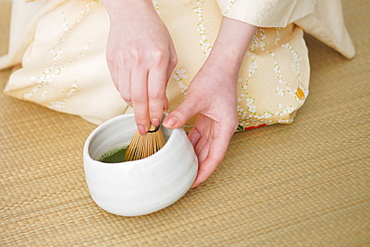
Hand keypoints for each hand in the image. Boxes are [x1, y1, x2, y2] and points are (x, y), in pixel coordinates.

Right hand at [103, 0, 176, 133]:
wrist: (131, 13)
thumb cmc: (154, 32)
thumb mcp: (169, 54)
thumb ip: (165, 80)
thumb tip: (162, 104)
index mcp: (156, 59)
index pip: (155, 94)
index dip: (155, 112)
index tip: (156, 123)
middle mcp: (138, 61)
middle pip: (137, 99)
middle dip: (142, 118)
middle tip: (145, 130)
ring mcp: (122, 61)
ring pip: (125, 94)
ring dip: (133, 107)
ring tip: (140, 110)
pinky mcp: (111, 61)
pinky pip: (118, 85)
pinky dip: (125, 94)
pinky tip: (133, 93)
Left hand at [163, 63, 238, 186]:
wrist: (221, 64)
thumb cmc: (215, 79)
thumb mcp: (198, 98)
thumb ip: (183, 113)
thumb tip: (168, 125)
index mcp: (225, 127)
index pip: (215, 156)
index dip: (204, 171)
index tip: (193, 183)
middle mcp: (222, 129)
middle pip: (210, 154)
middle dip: (198, 167)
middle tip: (182, 179)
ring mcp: (215, 124)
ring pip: (203, 146)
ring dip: (193, 156)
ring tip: (179, 167)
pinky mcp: (207, 118)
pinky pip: (198, 136)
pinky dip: (190, 143)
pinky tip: (178, 148)